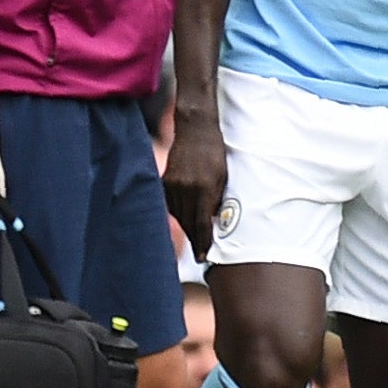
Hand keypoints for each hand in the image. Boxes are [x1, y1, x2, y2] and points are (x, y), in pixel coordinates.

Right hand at [162, 113, 228, 260]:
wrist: (195, 130)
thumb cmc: (215, 153)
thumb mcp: (223, 177)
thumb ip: (217, 200)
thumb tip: (212, 223)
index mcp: (204, 188)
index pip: (201, 224)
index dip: (202, 242)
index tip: (202, 257)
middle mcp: (186, 189)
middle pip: (188, 223)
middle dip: (195, 239)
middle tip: (199, 254)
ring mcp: (173, 185)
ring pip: (178, 216)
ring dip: (186, 227)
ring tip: (194, 238)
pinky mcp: (164, 181)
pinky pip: (170, 205)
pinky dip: (178, 213)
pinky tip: (184, 217)